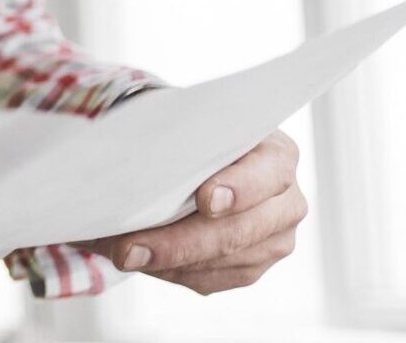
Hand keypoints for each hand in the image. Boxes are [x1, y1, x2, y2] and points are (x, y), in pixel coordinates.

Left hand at [80, 129, 306, 293]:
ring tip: (122, 254)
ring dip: (169, 262)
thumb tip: (118, 169)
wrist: (192, 158)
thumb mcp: (182, 126)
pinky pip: (213, 279)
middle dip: (181, 243)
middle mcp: (286, 199)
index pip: (268, 172)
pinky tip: (144, 262)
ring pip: (226, 261)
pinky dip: (174, 272)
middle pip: (241, 229)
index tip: (205, 200)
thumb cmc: (187, 137)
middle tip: (128, 249)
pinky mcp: (252, 265)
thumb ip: (168, 141)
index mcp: (277, 154)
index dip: (239, 188)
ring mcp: (275, 238)